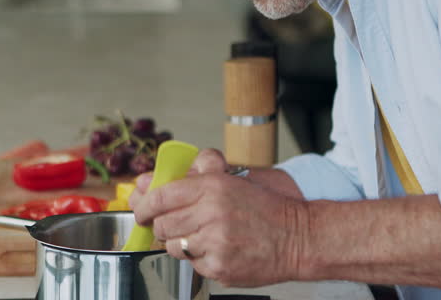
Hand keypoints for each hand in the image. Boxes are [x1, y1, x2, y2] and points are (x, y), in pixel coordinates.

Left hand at [130, 155, 307, 286]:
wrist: (298, 238)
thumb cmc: (267, 208)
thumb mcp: (234, 179)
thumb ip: (198, 173)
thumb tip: (156, 179)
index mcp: (213, 186)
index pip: (161, 196)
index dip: (145, 204)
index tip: (142, 209)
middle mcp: (211, 213)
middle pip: (162, 224)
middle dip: (162, 226)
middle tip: (174, 224)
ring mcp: (214, 243)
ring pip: (174, 247)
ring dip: (181, 243)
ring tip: (203, 236)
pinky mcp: (219, 267)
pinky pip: (192, 265)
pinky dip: (200, 259)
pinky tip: (218, 249)